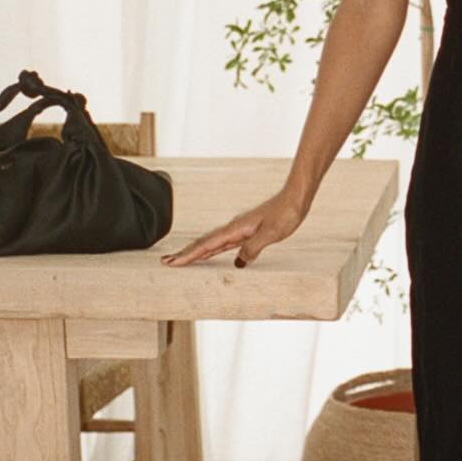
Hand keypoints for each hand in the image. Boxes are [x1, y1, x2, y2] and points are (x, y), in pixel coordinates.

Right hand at [161, 190, 305, 267]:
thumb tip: (239, 262)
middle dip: (186, 254)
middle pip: (204, 244)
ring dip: (197, 252)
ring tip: (182, 260)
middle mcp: (234, 229)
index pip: (207, 245)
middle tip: (166, 262)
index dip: (189, 255)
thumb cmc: (285, 214)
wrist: (295, 198)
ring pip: (213, 244)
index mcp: (236, 229)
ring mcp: (240, 230)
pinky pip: (225, 244)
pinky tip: (212, 256)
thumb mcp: (271, 233)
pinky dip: (214, 251)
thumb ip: (253, 247)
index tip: (171, 262)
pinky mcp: (247, 231)